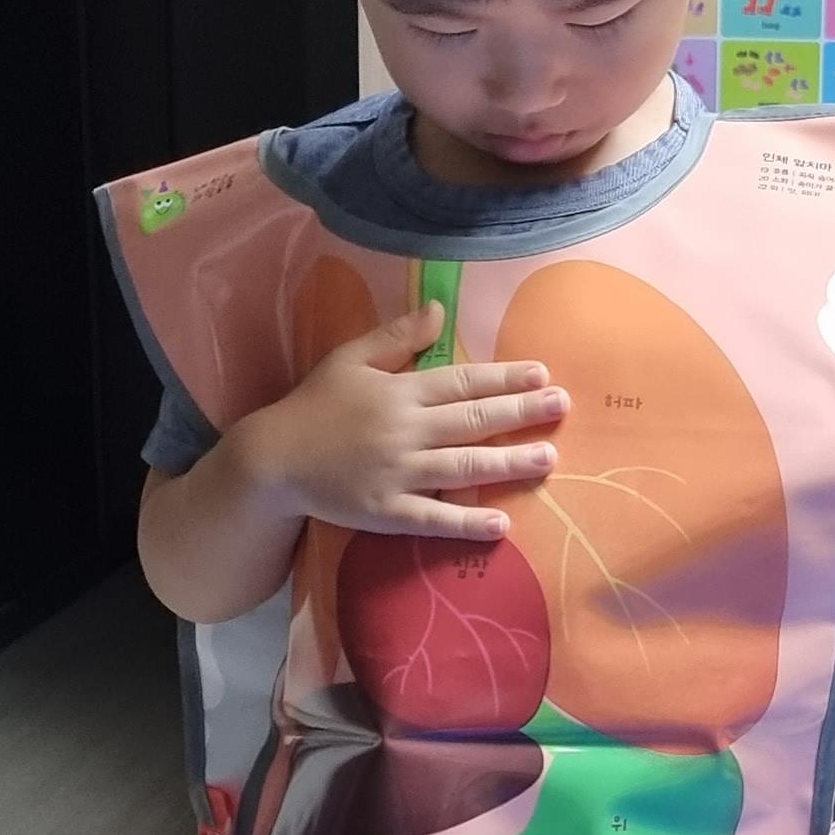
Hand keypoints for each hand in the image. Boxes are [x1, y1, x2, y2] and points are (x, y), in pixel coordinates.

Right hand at [237, 302, 565, 543]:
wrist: (272, 460)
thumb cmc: (315, 406)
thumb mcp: (349, 359)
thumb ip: (396, 336)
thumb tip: (441, 309)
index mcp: (398, 391)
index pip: (461, 382)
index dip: (504, 378)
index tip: (542, 374)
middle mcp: (404, 431)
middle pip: (472, 421)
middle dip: (521, 413)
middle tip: (562, 407)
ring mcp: (396, 474)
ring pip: (462, 468)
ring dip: (508, 463)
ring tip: (548, 458)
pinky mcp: (386, 513)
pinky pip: (434, 518)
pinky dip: (468, 522)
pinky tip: (503, 524)